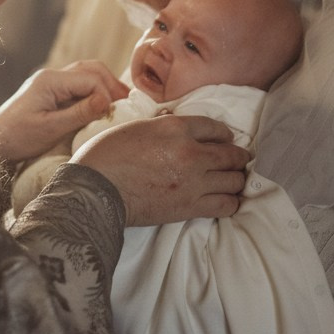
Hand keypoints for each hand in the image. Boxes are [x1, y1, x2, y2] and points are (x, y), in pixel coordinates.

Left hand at [0, 61, 128, 164]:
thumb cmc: (17, 137)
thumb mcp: (51, 128)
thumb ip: (80, 113)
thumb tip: (107, 101)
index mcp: (51, 80)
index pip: (90, 79)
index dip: (107, 95)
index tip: (115, 114)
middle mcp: (52, 76)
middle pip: (92, 69)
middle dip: (111, 84)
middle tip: (128, 104)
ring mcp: (51, 84)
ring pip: (87, 75)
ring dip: (105, 86)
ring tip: (119, 105)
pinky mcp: (51, 94)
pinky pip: (78, 86)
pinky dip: (94, 92)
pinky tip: (102, 107)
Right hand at [73, 114, 247, 225]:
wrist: (95, 191)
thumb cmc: (106, 156)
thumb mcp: (135, 127)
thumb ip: (162, 126)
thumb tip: (175, 126)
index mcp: (174, 128)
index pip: (215, 127)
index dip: (224, 134)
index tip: (226, 139)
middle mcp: (190, 153)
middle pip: (232, 155)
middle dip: (237, 157)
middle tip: (237, 160)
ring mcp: (193, 181)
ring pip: (235, 180)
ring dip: (235, 179)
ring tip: (232, 180)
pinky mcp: (190, 207)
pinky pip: (227, 205)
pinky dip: (231, 201)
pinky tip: (226, 199)